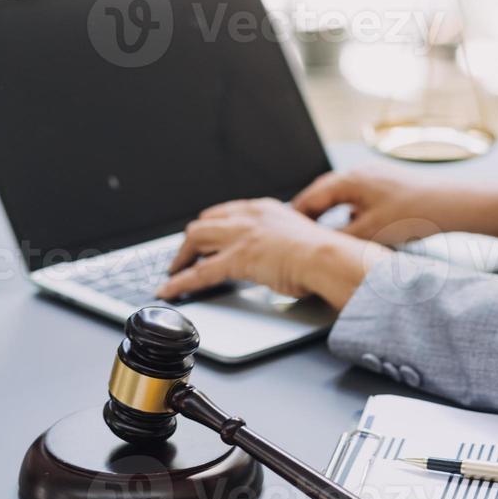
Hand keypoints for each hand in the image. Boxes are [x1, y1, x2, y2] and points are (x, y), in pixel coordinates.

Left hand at [157, 198, 388, 310]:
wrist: (327, 258)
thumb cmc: (323, 254)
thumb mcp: (298, 238)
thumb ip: (281, 243)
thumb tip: (277, 259)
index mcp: (264, 209)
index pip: (225, 212)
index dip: (209, 226)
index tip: (203, 238)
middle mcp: (248, 216)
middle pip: (204, 223)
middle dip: (190, 241)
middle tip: (183, 257)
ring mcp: (240, 236)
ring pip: (195, 240)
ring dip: (180, 258)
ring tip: (173, 273)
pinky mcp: (236, 259)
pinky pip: (198, 271)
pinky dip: (179, 281)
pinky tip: (169, 290)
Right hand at [293, 164, 497, 244]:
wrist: (460, 206)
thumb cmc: (419, 213)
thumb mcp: (372, 232)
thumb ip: (340, 238)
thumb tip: (318, 246)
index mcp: (351, 180)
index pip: (311, 197)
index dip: (294, 216)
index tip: (282, 231)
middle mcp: (361, 175)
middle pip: (325, 195)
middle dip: (310, 215)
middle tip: (295, 234)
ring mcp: (377, 181)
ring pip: (343, 200)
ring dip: (332, 217)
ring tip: (322, 236)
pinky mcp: (391, 190)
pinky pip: (360, 203)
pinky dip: (351, 217)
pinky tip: (355, 234)